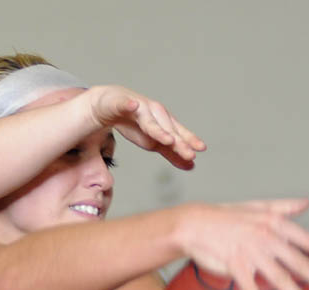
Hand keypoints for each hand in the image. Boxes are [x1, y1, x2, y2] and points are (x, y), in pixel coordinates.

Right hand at [87, 85, 206, 169]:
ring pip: (149, 121)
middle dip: (178, 142)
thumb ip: (171, 153)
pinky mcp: (120, 104)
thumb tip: (192, 165)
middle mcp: (154, 113)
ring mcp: (138, 107)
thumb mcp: (152, 142)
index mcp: (163, 122)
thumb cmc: (133, 123)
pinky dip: (129, 105)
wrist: (108, 105)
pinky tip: (133, 106)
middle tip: (189, 154)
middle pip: (167, 129)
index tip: (201, 150)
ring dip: (159, 129)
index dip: (189, 140)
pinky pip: (124, 104)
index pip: (178, 132)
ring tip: (168, 140)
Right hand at [174, 199, 308, 289]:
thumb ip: (283, 206)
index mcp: (274, 223)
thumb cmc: (225, 215)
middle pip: (298, 262)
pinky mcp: (234, 263)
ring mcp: (250, 250)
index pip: (307, 238)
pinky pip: (249, 286)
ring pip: (279, 276)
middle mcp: (266, 236)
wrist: (193, 222)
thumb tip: (306, 203)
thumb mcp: (256, 206)